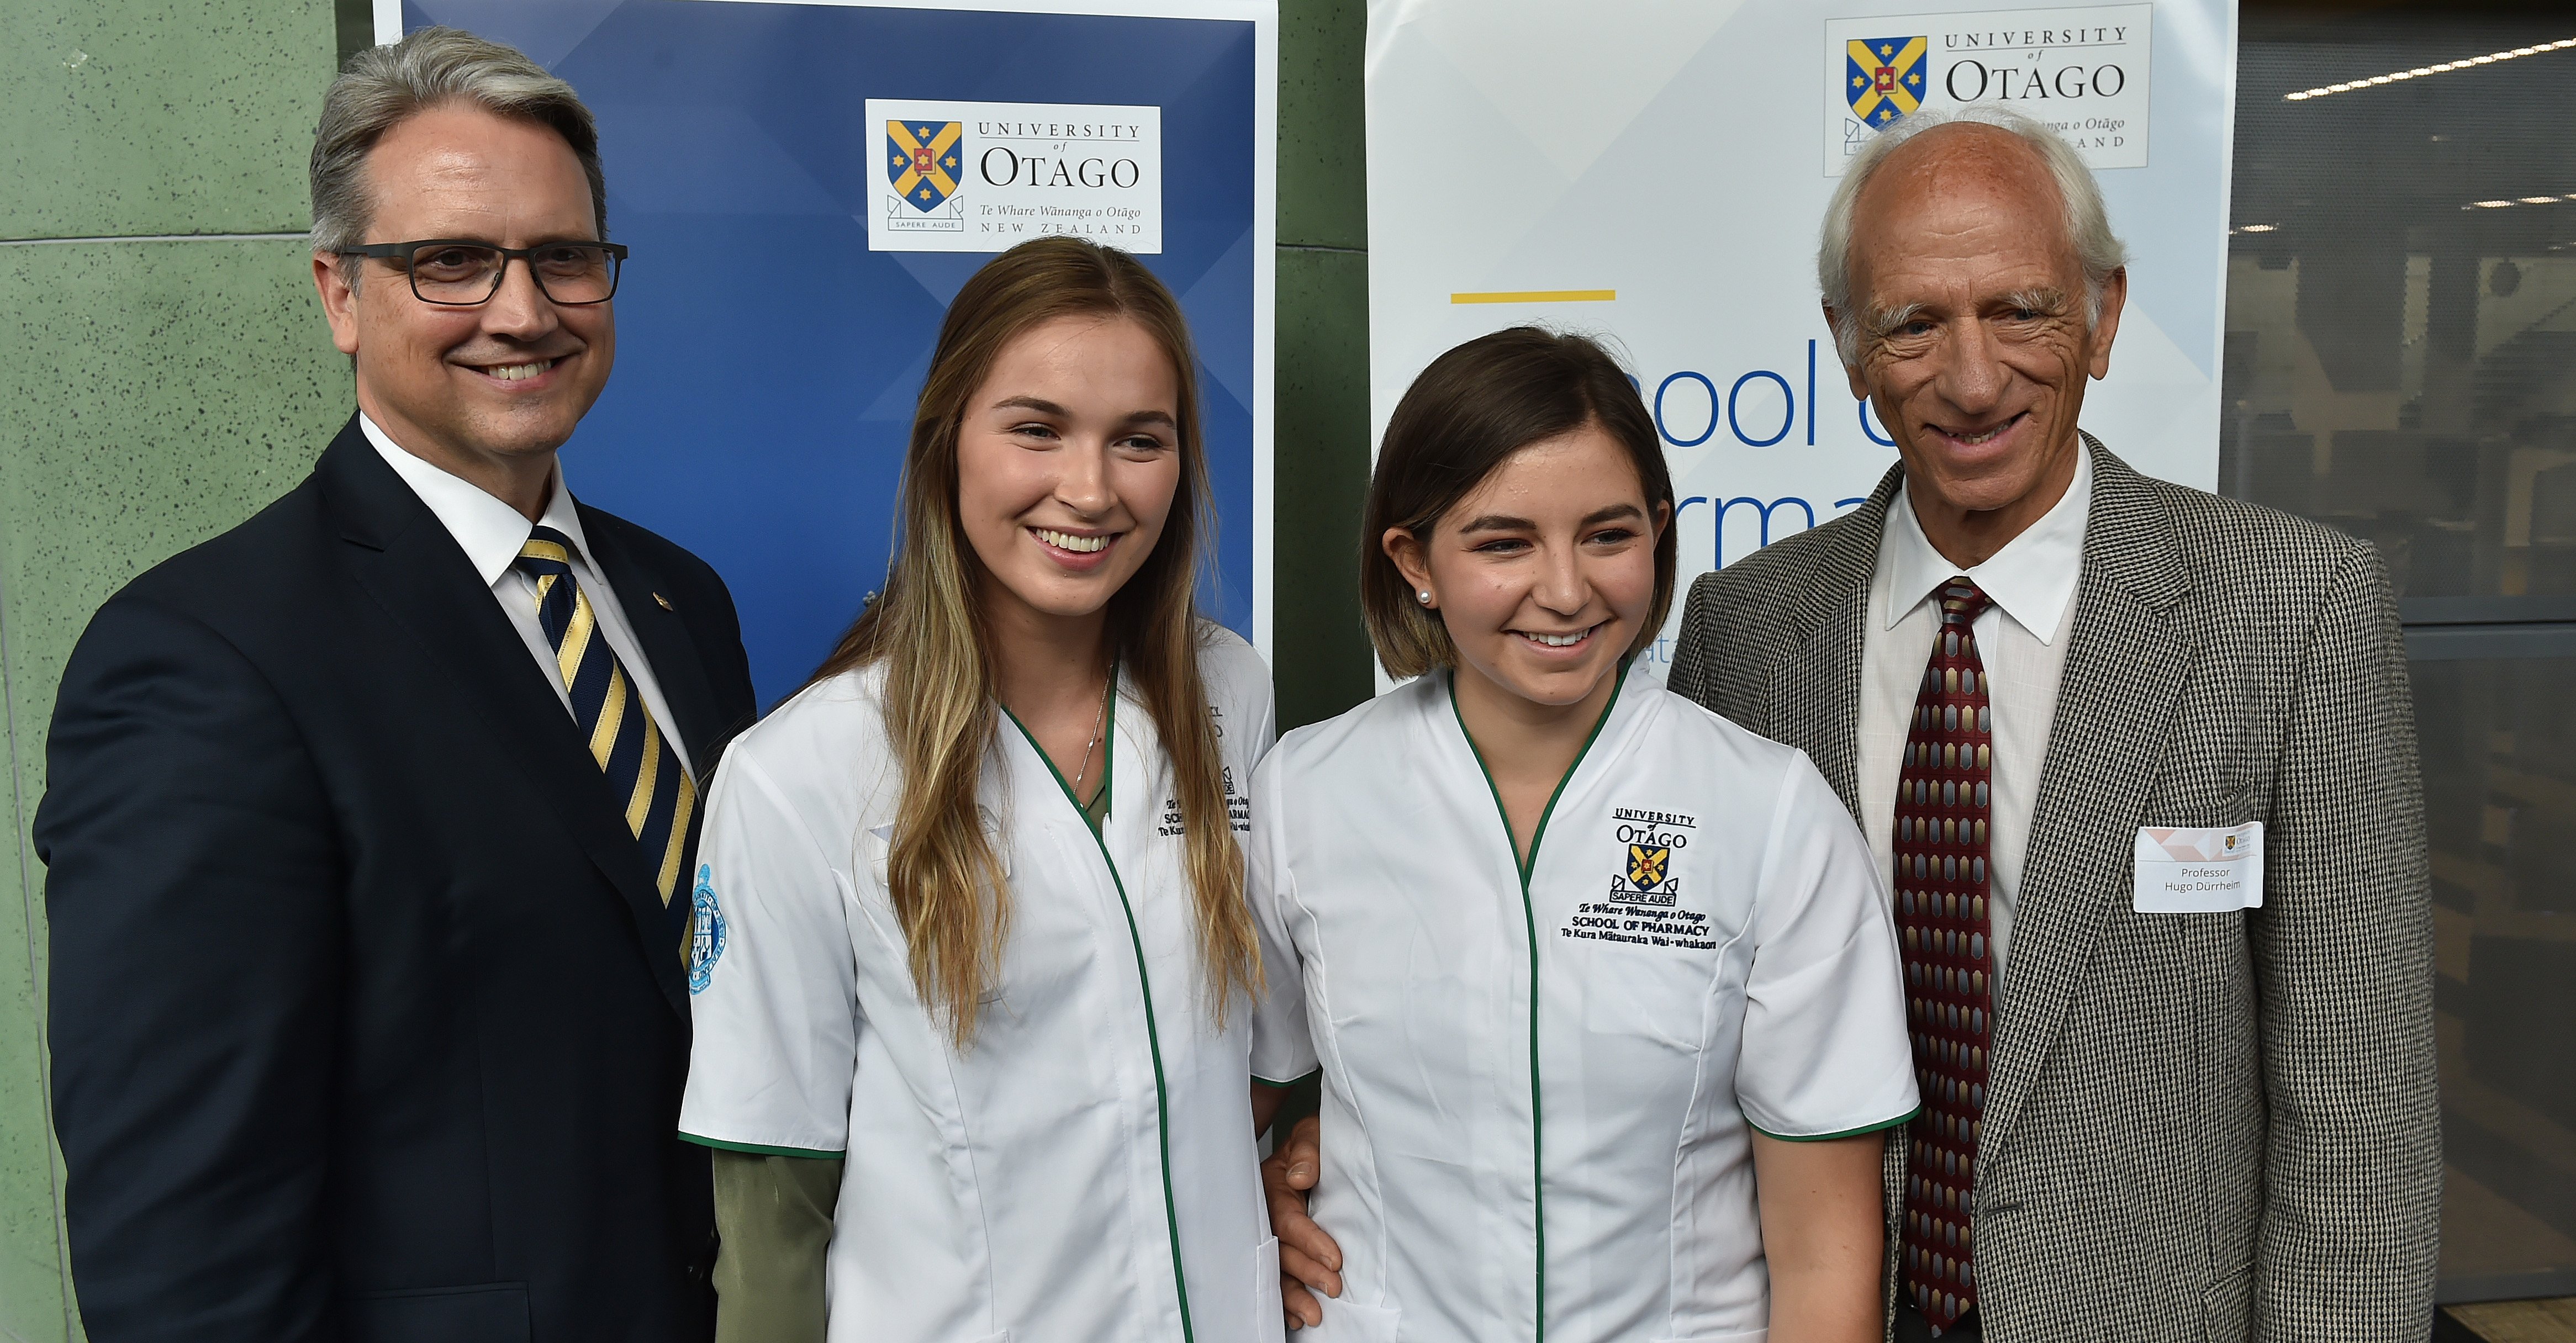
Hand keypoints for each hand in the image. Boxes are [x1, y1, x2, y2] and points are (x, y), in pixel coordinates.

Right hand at [1263, 1113, 1340, 1328]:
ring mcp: (1270, 1232)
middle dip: (1305, 1274)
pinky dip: (1283, 1301)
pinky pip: (1275, 1276)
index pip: (1287, 1219)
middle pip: (1280, 1250)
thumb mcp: (1313, 1133)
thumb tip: (1300, 1177)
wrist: (1315, 1145)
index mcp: (1271, 1186)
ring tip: (1314, 1316)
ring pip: (1275, 1269)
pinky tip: (1295, 1319)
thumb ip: (1308, 1150)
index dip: (1310, 1241)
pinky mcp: (1279, 1246)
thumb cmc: (1316, 1140)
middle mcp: (1266, 1213)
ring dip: (1292, 1296)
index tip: (1335, 1258)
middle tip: (1333, 1288)